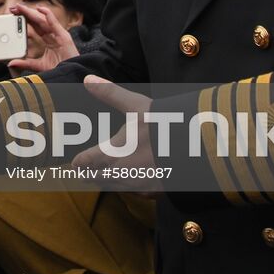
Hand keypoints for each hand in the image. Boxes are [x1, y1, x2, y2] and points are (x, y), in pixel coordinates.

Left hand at [6, 4, 77, 74]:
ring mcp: (59, 35)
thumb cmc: (60, 69)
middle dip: (26, 13)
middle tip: (14, 8)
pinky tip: (40, 9)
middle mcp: (54, 35)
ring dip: (32, 13)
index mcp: (49, 40)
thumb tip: (11, 63)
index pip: (35, 26)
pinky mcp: (64, 37)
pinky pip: (55, 24)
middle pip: (38, 21)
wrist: (73, 76)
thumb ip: (26, 63)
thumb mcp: (39, 66)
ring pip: (43, 20)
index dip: (25, 19)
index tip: (14, 14)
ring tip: (21, 7)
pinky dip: (48, 15)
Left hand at [70, 75, 160, 194]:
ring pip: (115, 188)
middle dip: (90, 174)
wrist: (198, 147)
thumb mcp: (135, 105)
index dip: (78, 162)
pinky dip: (130, 187)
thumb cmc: (164, 123)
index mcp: (113, 153)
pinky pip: (136, 194)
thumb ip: (109, 93)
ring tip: (106, 174)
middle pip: (97, 179)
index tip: (74, 162)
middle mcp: (123, 174)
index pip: (85, 163)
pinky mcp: (156, 193)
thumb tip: (87, 79)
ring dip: (108, 181)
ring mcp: (140, 186)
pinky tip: (133, 180)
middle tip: (85, 170)